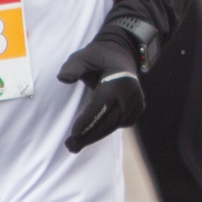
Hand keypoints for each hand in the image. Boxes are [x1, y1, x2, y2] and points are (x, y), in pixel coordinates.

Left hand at [59, 34, 144, 152]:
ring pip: (115, 125)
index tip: (73, 133)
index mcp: (118, 82)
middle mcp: (130, 94)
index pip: (101, 106)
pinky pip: (122, 124)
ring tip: (75, 145)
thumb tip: (63, 79)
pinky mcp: (138, 107)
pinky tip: (91, 135)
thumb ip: (73, 67)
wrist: (121, 55)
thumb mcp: (83, 57)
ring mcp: (137, 101)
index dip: (87, 121)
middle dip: (89, 135)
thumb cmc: (98, 57)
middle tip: (70, 146)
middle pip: (109, 121)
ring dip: (96, 136)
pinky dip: (107, 130)